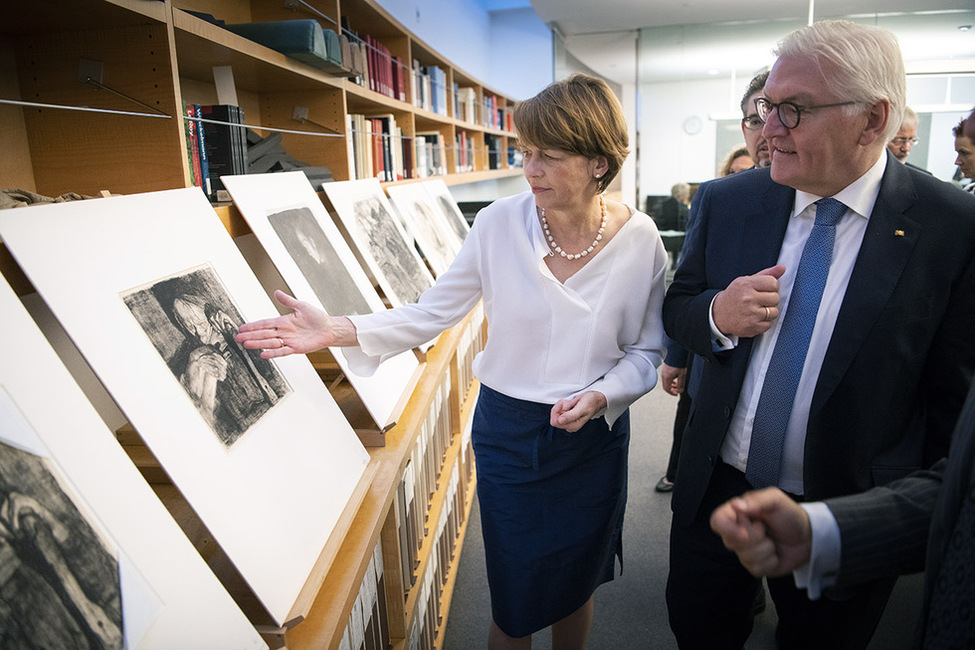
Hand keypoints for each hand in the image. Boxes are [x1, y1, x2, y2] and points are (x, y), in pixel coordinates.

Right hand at [235, 290, 354, 358]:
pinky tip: (263, 354)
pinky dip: (272, 352)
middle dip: (250, 335)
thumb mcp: (301, 306)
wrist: (329, 328)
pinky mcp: (296, 348)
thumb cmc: (317, 318)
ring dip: (258, 343)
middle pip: (264, 334)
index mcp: (283, 321)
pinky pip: (282, 351)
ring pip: (270, 342)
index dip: (253, 326)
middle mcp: (284, 332)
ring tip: (246, 344)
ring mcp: (289, 341)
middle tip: (238, 338)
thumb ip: (288, 301)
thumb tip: (276, 292)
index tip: (242, 327)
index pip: (264, 324)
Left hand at [550, 391, 606, 432]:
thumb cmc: (592, 403)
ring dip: (563, 404)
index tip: (565, 404)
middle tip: (570, 403)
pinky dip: (564, 403)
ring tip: (573, 402)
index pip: (555, 421)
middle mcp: (570, 425)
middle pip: (554, 416)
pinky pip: (559, 409)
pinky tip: (572, 403)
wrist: (596, 398)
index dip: (557, 411)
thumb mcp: (581, 408)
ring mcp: (568, 420)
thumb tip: (560, 421)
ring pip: (557, 412)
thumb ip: (571, 415)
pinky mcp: (568, 415)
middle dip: (560, 407)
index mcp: (573, 426)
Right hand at [661, 364, 686, 395]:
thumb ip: (681, 384)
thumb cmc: (678, 364)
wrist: (676, 355)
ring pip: (666, 383)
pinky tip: (675, 380)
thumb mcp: (681, 375)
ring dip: (672, 386)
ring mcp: (664, 373)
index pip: (667, 389)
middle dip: (672, 390)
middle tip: (677, 391)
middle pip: (666, 387)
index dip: (672, 393)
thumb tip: (680, 391)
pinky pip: (666, 379)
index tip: (677, 394)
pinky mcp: (665, 371)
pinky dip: (671, 381)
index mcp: (667, 378)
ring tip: (677, 385)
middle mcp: (664, 376)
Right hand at [709, 487, 812, 576]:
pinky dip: (770, 562)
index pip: (717, 520)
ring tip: (772, 541)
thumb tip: (735, 505)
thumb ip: (756, 501)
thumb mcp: (775, 500)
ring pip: (744, 557)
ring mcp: (745, 551)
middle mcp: (737, 532)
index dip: (727, 528)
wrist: (808, 537)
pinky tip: (775, 553)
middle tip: (766, 529)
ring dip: (765, 550)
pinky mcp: (755, 566)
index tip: (744, 533)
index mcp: (738, 513)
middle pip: (730, 542)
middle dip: (755, 538)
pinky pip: (755, 568)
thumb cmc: (790, 516)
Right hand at [712, 265, 784, 337]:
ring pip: (774, 312)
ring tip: (757, 310)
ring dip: (768, 312)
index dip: (771, 287)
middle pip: (775, 298)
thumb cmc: (735, 297)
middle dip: (770, 300)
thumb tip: (782, 268)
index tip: (764, 290)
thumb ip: (766, 274)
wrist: (718, 314)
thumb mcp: (746, 281)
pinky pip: (769, 324)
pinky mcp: (752, 326)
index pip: (773, 283)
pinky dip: (764, 323)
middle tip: (759, 301)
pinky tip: (754, 318)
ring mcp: (750, 313)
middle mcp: (748, 298)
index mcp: (746, 284)